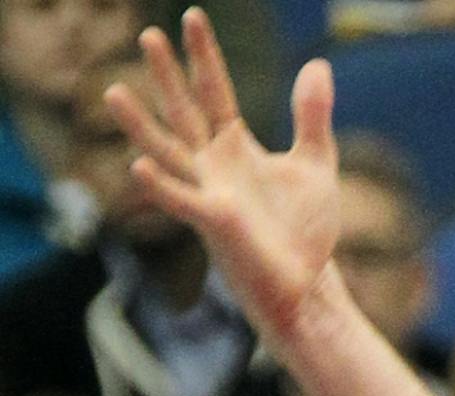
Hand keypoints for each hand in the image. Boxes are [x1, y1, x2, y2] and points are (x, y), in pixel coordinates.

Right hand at [106, 10, 341, 343]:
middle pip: (184, 111)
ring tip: (113, 93)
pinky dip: (160, 185)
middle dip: (168, 76)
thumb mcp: (316, 165)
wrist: (308, 285)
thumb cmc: (305, 230)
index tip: (192, 16)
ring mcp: (209, 193)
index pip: (215, 91)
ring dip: (140, 125)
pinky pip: (181, 201)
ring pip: (167, 152)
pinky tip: (138, 166)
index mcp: (234, 147)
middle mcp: (213, 166)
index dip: (204, 56)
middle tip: (148, 33)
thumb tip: (318, 63)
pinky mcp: (215, 223)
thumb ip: (312, 116)